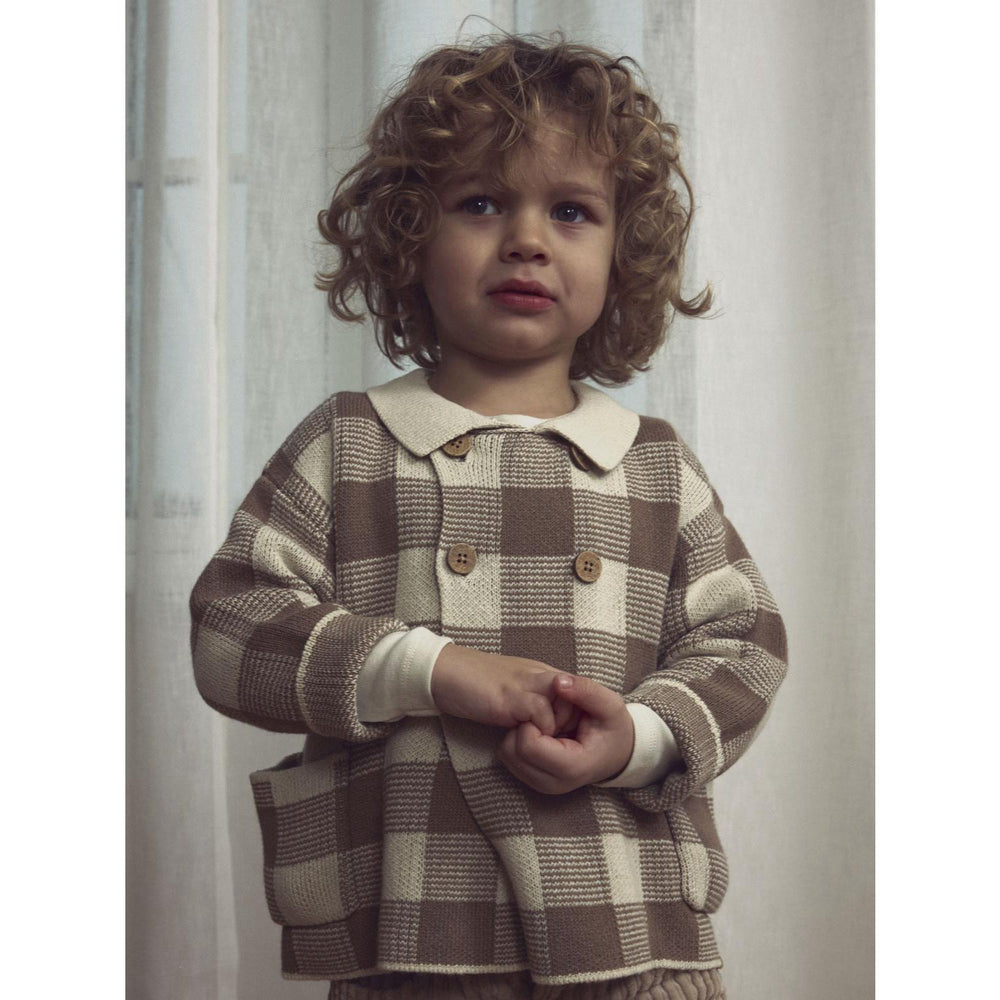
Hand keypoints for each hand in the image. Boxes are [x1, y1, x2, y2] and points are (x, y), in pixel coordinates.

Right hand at [431, 644, 575, 735]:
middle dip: (572, 724)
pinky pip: (541, 715)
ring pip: (565, 706)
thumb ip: (531, 698)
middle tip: (559, 741)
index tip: (567, 734)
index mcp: (541, 672)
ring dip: (557, 729)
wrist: (444, 671)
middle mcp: (539, 675)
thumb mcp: (512, 688)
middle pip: (577, 698)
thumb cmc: (474, 682)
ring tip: (544, 743)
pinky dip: (538, 731)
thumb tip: (545, 721)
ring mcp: (527, 684)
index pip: (577, 691)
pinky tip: (524, 738)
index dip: (576, 715)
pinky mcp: (512, 697)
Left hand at [496, 674, 634, 794]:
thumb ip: (586, 691)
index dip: (534, 720)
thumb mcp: (610, 705)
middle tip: (549, 717)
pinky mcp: (533, 781)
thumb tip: (558, 681)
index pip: (528, 745)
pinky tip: (541, 734)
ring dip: (520, 733)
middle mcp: (554, 783)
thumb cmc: (613, 728)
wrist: (618, 753)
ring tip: (547, 726)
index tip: (552, 711)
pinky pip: (509, 757)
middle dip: (525, 726)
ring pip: (506, 754)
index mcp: (573, 767)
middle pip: (512, 751)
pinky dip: (519, 741)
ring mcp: (542, 785)